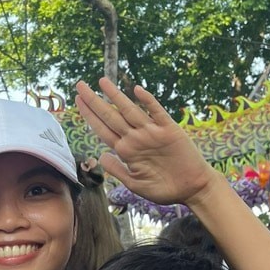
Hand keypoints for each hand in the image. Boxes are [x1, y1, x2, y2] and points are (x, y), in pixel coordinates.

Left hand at [74, 78, 218, 206]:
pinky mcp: (169, 130)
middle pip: (111, 116)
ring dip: (116, 96)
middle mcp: (136, 138)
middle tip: (79, 85)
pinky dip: (147, 102)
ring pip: (130, 111)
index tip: (77, 101)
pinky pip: (157, 113)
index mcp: (126, 150)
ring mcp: (152, 133)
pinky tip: (136, 91)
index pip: (102, 129)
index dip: (89, 115)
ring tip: (101, 81)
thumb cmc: (164, 188)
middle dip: (94, 101)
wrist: (192, 188)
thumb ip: (118, 170)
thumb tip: (101, 157)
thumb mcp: (135, 184)